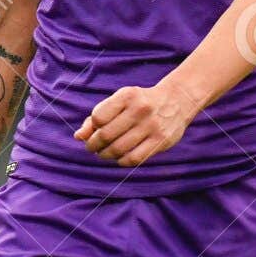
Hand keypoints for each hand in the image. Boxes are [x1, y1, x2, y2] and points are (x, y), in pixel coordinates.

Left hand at [73, 76, 201, 167]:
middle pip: (106, 135)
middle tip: (93, 148)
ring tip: (105, 153)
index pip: (98, 117)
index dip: (91, 129)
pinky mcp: (161, 141)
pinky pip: (133, 159)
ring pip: (118, 149)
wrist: (177, 100)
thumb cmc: (140, 102)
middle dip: (94, 145)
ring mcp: (152, 126)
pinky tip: (120, 157)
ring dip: (105, 155)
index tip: (93, 132)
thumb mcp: (119, 101)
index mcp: (127, 95)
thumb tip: (78, 136)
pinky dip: (121, 161)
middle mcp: (140, 109)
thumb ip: (97, 117)